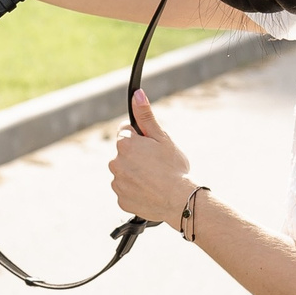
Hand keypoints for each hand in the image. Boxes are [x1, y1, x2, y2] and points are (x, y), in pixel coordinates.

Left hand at [109, 90, 198, 224]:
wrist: (180, 200)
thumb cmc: (174, 167)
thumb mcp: (162, 137)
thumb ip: (145, 116)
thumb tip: (137, 94)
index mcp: (124, 144)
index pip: (125, 132)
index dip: (140, 138)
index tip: (151, 147)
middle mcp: (115, 163)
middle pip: (124, 153)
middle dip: (137, 156)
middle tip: (156, 164)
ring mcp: (117, 183)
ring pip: (125, 173)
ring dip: (136, 174)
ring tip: (155, 179)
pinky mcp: (121, 200)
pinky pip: (127, 191)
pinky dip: (136, 190)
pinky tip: (151, 191)